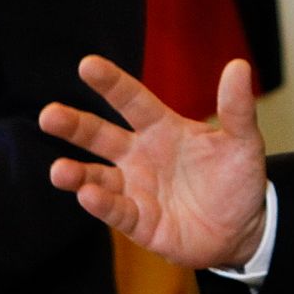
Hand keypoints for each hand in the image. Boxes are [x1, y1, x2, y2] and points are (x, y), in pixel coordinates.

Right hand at [39, 55, 268, 268]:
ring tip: (59, 171)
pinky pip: (116, 211)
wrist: (244, 228)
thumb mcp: (244, 142)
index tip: (88, 64)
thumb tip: (238, 66)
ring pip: (97, 177)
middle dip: (73, 125)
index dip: (111, 83)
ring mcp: (136, 189)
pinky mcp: (139, 222)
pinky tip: (87, 195)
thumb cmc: (237, 179)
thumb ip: (237, 108)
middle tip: (49, 115)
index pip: (131, 99)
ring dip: (76, 174)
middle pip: (99, 135)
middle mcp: (140, 155)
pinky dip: (101, 204)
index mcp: (162, 128)